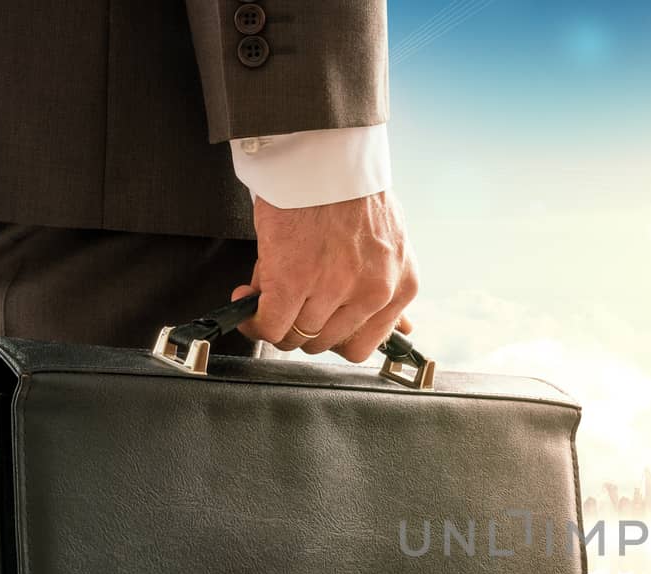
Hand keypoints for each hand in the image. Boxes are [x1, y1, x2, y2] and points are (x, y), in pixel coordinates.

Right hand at [233, 191, 418, 361]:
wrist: (324, 152)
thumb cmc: (352, 192)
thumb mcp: (389, 246)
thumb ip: (389, 289)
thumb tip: (403, 332)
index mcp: (400, 286)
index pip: (363, 344)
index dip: (331, 335)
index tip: (315, 320)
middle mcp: (374, 293)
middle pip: (324, 342)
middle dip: (299, 325)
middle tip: (287, 299)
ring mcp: (335, 288)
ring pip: (296, 335)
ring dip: (274, 318)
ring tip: (269, 287)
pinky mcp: (294, 279)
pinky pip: (270, 324)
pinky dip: (253, 320)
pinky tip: (247, 301)